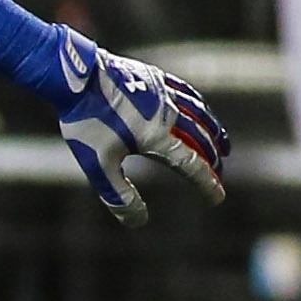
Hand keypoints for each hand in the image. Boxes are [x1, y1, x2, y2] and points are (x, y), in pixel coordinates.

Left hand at [51, 31, 229, 225]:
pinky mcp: (155, 78)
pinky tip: (201, 109)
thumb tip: (138, 222)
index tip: (217, 198)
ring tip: (223, 143)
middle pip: (200, 140)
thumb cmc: (85, 122)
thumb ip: (117, 195)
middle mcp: (168, 116)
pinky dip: (199, 106)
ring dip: (214, 131)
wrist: (76, 77)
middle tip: (219, 173)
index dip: (206, 184)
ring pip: (199, 115)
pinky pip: (186, 93)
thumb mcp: (98, 165)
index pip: (191, 166)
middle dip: (212, 159)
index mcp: (157, 138)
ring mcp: (164, 94)